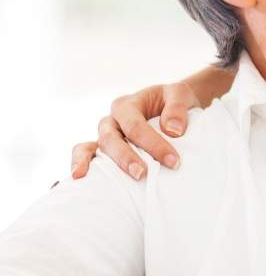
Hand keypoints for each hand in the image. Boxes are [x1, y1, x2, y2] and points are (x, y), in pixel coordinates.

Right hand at [71, 81, 200, 181]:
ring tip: (93, 181)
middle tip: (141, 174)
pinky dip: (79, 164)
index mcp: (127, 104)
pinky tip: (76, 179)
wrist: (170, 105)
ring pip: (94, 147)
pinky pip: (86, 154)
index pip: (135, 125)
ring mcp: (106, 135)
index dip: (153, 144)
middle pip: (110, 138)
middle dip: (125, 158)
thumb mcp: (180, 94)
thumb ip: (177, 108)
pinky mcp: (104, 149)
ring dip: (98, 165)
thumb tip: (173, 131)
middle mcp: (112, 119)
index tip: (173, 161)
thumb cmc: (173, 101)